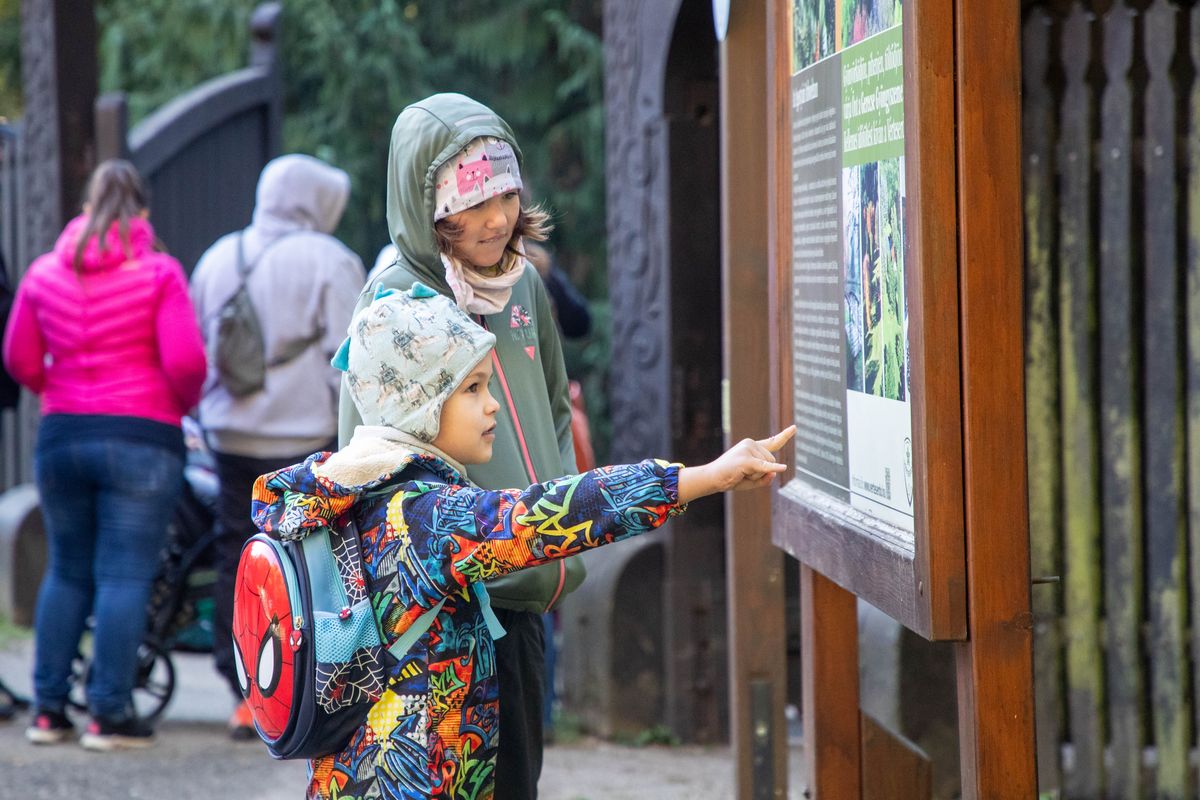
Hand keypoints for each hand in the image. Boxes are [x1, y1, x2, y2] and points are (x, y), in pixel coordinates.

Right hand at [677, 426, 794, 503]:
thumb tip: (776, 471)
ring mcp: (748, 450)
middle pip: (771, 462)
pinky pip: (764, 467)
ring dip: (756, 476)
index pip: (772, 442)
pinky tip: (783, 468)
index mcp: (752, 447)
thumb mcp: (751, 481)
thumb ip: (766, 478)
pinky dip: (773, 469)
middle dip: (761, 473)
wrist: (712, 478)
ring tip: (739, 474)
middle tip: (742, 474)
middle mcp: (751, 444)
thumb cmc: (730, 479)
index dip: (785, 435)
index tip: (794, 428)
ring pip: (767, 467)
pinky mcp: (746, 460)